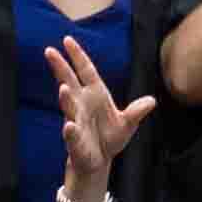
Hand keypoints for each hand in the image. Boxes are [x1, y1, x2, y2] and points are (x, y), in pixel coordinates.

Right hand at [45, 37, 154, 195]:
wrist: (99, 161)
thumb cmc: (109, 137)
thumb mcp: (128, 123)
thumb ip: (136, 111)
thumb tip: (152, 101)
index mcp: (95, 95)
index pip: (85, 71)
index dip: (77, 56)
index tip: (67, 40)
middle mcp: (82, 104)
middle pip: (69, 81)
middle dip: (60, 67)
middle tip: (50, 51)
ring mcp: (77, 120)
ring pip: (69, 107)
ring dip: (66, 98)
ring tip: (63, 88)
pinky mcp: (75, 140)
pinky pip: (72, 134)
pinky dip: (70, 131)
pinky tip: (69, 126)